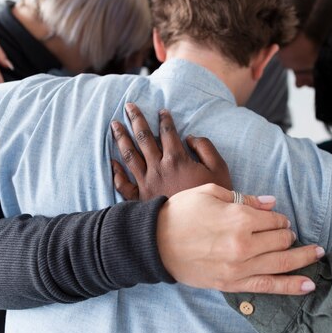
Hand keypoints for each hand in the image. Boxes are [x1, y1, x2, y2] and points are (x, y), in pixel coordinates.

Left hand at [111, 103, 231, 199]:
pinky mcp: (141, 199)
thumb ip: (206, 148)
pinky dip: (116, 173)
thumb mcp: (219, 169)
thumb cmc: (212, 197)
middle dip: (136, 119)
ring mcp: (146, 183)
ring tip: (114, 125)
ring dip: (121, 138)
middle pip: (144, 138)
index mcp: (177, 159)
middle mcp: (158, 168)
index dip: (165, 119)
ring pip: (129, 156)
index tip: (162, 111)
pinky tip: (112, 162)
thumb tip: (190, 137)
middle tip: (128, 106)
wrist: (199, 227)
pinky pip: (123, 184)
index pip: (168, 132)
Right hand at [157, 184, 323, 294]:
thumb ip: (245, 198)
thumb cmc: (181, 213)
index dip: (279, 218)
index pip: (274, 219)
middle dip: (287, 234)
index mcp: (239, 218)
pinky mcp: (232, 284)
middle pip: (281, 239)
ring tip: (319, 254)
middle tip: (286, 233)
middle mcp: (244, 244)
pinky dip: (291, 286)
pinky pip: (268, 287)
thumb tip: (272, 203)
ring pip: (282, 263)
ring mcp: (239, 267)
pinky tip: (309, 284)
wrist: (154, 241)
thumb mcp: (211, 193)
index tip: (276, 218)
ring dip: (304, 258)